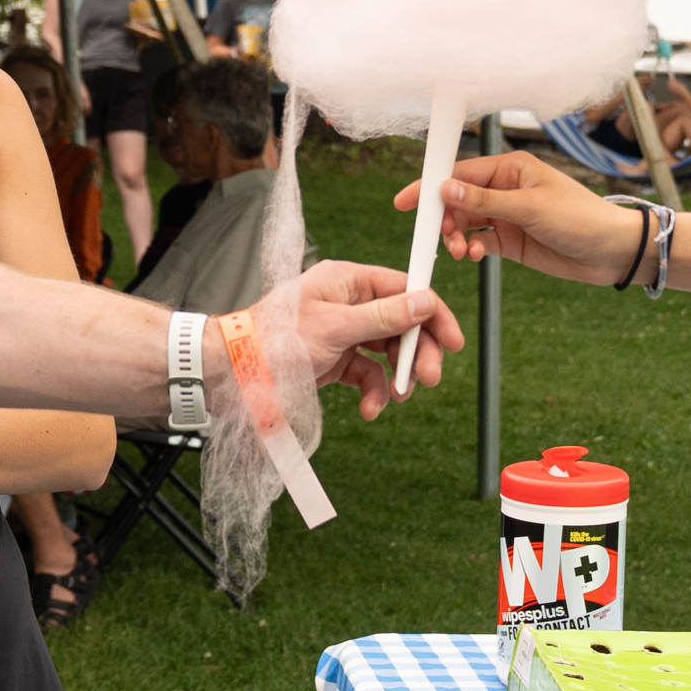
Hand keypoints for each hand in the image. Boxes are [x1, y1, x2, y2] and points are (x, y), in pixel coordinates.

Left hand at [262, 260, 461, 416]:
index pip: (405, 289)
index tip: (454, 341)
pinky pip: (367, 374)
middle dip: (417, 354)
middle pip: (402, 324)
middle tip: (429, 379)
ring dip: (397, 377)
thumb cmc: (277, 338)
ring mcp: (344, 332)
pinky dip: (373, 392)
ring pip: (388, 352)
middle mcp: (350, 303)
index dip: (432, 314)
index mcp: (349, 281)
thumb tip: (424, 302)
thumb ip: (383, 317)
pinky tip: (369, 409)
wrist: (236, 372)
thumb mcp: (335, 328)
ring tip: (397, 397)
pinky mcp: (337, 359)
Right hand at [411, 152, 640, 286]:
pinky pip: (480, 242)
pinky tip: (476, 256)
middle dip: (445, 219)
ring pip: (466, 223)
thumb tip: (445, 189)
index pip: (460, 173)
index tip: (406, 202)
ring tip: (462, 252)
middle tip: (443, 237)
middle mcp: (505, 189)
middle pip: (458, 200)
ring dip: (457, 237)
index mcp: (510, 169)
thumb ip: (485, 202)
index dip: (431, 186)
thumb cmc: (581, 218)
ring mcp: (507, 215)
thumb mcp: (530, 208)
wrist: (612, 252)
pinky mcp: (512, 240)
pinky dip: (473, 249)